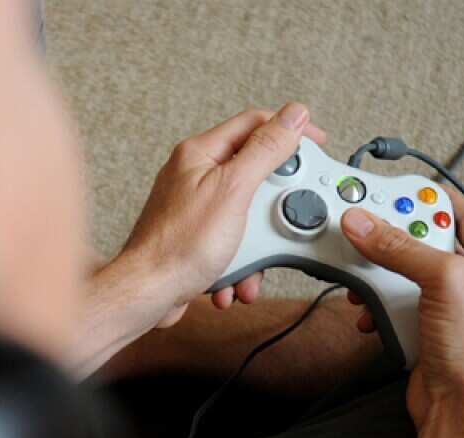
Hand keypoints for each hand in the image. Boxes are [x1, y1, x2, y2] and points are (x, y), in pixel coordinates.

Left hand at [118, 104, 325, 327]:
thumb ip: (265, 150)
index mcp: (200, 154)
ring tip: (252, 262)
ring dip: (257, 245)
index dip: (289, 130)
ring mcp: (193, 208)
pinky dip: (239, 264)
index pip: (254, 124)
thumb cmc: (178, 246)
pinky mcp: (194, 239)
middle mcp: (193, 176)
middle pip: (254, 176)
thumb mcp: (234, 190)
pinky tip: (232, 279)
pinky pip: (231, 244)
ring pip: (246, 217)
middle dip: (272, 207)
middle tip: (284, 220)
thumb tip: (293, 116)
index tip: (316, 143)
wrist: (148, 294)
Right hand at [340, 194, 463, 428]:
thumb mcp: (445, 284)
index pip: (463, 212)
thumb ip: (403, 249)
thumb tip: (366, 225)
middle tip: (367, 233)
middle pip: (428, 242)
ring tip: (365, 278)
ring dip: (381, 275)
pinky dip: (378, 303)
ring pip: (407, 272)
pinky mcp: (427, 328)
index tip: (391, 193)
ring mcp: (452, 308)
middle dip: (394, 242)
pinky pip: (396, 302)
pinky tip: (369, 312)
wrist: (459, 414)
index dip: (427, 200)